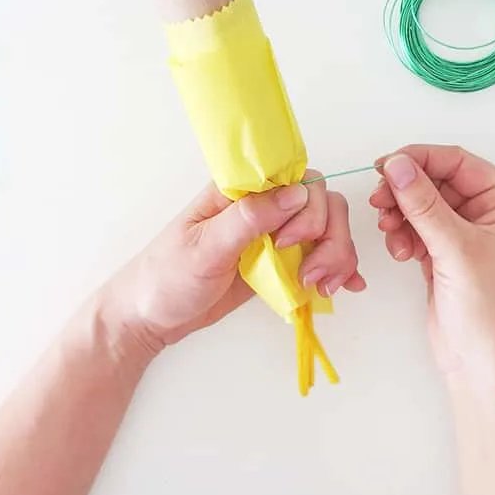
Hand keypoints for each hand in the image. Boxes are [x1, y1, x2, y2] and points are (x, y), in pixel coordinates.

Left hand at [101, 174, 364, 357]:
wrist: (150, 317)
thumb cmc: (166, 278)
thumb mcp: (203, 249)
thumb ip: (249, 219)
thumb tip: (296, 193)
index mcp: (239, 192)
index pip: (297, 177)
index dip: (307, 207)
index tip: (288, 242)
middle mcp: (262, 207)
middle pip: (322, 202)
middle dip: (329, 236)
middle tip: (311, 274)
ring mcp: (274, 235)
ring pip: (328, 228)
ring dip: (337, 255)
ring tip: (322, 287)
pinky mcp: (280, 263)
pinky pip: (320, 255)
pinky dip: (340, 268)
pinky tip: (345, 287)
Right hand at [370, 146, 494, 387]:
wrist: (485, 369)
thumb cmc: (489, 311)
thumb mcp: (456, 249)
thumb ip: (423, 202)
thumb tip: (396, 163)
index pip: (459, 163)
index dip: (420, 159)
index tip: (384, 165)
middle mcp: (491, 214)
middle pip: (438, 183)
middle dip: (406, 191)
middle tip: (378, 202)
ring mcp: (468, 236)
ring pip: (424, 206)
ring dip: (402, 215)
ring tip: (390, 233)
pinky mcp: (447, 256)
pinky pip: (419, 229)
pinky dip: (404, 235)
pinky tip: (401, 252)